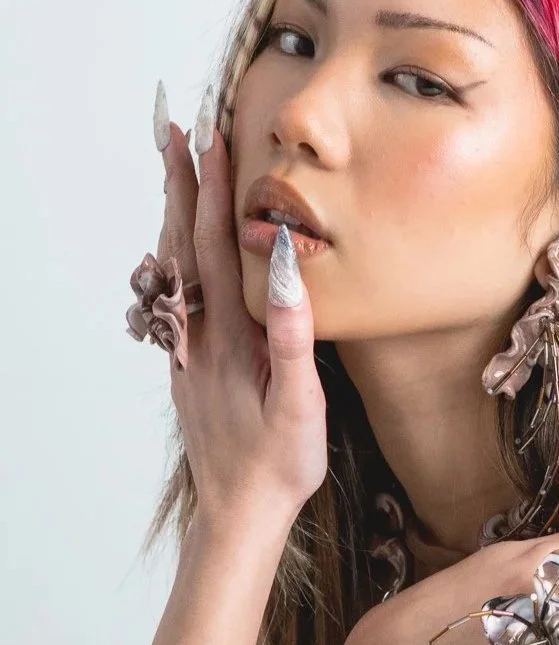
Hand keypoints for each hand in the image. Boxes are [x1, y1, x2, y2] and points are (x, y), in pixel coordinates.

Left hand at [158, 111, 326, 525]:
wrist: (237, 513)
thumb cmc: (280, 464)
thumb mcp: (300, 405)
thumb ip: (292, 334)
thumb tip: (288, 265)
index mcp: (230, 338)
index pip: (220, 247)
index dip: (216, 189)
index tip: (212, 138)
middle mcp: (200, 338)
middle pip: (185, 245)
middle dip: (181, 184)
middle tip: (174, 131)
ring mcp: (189, 352)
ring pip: (176, 268)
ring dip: (175, 214)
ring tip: (173, 171)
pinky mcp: (189, 367)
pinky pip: (179, 296)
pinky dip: (176, 255)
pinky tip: (175, 247)